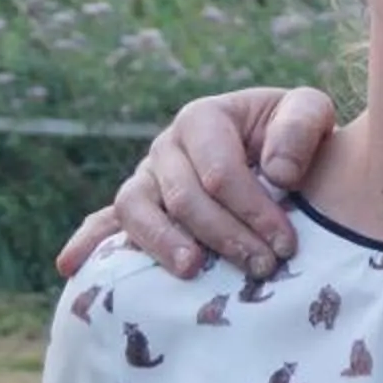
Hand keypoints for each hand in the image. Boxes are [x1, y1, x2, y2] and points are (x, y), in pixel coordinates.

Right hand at [54, 85, 338, 278]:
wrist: (286, 158)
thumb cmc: (297, 137)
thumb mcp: (310, 112)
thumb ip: (300, 128)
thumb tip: (276, 172)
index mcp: (203, 118)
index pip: (219, 171)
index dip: (252, 210)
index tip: (286, 244)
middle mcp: (167, 147)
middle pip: (182, 197)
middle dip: (225, 236)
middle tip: (262, 268)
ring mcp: (147, 179)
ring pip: (136, 210)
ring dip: (161, 243)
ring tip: (190, 271)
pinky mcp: (140, 209)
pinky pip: (105, 224)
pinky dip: (87, 242)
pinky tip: (72, 267)